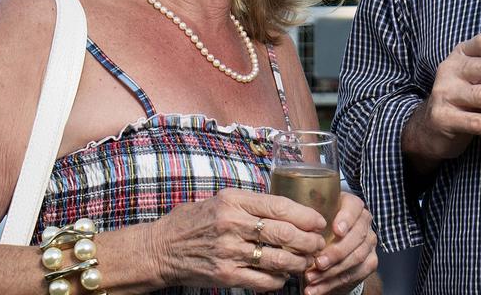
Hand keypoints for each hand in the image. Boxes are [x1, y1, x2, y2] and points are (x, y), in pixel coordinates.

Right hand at [150, 186, 327, 291]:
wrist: (162, 248)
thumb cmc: (195, 221)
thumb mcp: (222, 200)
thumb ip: (252, 204)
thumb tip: (289, 209)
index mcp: (234, 200)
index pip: (280, 206)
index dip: (305, 215)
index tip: (319, 220)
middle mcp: (232, 224)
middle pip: (283, 233)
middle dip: (308, 240)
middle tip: (319, 243)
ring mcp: (229, 252)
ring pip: (277, 259)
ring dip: (298, 262)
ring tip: (306, 261)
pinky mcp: (225, 276)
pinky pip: (262, 281)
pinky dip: (278, 280)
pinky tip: (283, 276)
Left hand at [303, 192, 376, 294]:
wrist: (334, 249)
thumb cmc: (321, 228)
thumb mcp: (316, 218)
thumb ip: (309, 217)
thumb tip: (293, 220)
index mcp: (352, 206)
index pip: (354, 207)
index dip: (346, 219)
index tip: (336, 231)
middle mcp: (364, 223)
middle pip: (356, 237)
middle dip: (336, 252)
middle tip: (318, 263)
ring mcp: (369, 243)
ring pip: (356, 258)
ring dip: (331, 272)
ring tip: (310, 278)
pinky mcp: (370, 262)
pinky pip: (353, 275)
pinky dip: (331, 284)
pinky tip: (315, 290)